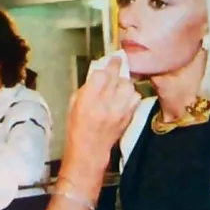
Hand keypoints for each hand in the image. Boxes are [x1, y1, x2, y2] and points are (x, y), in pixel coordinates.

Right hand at [61, 57, 139, 198]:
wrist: (90, 150)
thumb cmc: (78, 128)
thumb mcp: (74, 104)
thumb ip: (87, 87)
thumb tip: (98, 73)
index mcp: (88, 101)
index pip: (102, 74)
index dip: (107, 65)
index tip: (109, 60)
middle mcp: (105, 104)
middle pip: (117, 78)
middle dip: (118, 68)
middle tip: (117, 63)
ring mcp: (119, 111)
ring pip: (129, 86)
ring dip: (124, 82)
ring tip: (118, 84)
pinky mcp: (128, 117)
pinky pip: (135, 97)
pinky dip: (131, 94)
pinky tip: (123, 97)